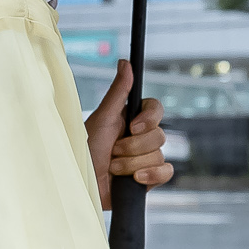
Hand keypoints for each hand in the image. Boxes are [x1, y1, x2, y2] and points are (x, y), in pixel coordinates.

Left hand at [86, 63, 172, 208]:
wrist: (82, 186)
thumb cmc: (85, 151)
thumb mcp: (101, 118)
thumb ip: (118, 92)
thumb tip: (126, 63)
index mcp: (130, 119)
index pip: (155, 109)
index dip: (149, 118)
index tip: (132, 127)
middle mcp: (140, 138)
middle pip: (159, 135)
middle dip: (133, 147)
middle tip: (113, 152)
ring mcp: (145, 158)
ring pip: (159, 155)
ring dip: (132, 164)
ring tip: (113, 168)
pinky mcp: (149, 178)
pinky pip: (166, 172)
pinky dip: (151, 175)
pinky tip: (134, 179)